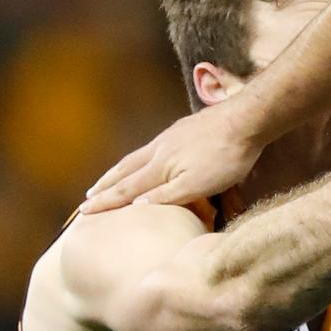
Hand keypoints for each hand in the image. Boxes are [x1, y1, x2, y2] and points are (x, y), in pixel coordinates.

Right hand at [81, 100, 260, 213]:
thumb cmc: (226, 157)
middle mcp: (159, 150)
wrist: (247, 119)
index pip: (126, 189)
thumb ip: (166, 196)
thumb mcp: (197, 185)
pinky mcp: (185, 128)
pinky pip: (154, 147)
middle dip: (107, 184)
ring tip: (112, 176)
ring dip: (121, 169)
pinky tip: (150, 156)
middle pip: (126, 170)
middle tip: (89, 194)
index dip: (105, 201)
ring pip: (139, 156)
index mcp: (160, 167)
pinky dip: (142, 157)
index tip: (83, 211)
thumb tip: (135, 204)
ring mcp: (172, 137)